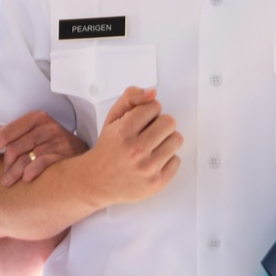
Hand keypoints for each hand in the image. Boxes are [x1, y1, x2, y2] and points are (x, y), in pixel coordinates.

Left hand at [0, 111, 85, 186]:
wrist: (83, 156)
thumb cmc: (49, 144)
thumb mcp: (26, 134)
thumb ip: (0, 133)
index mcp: (36, 118)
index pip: (7, 131)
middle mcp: (48, 127)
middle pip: (15, 147)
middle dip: (5, 164)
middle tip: (3, 176)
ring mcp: (58, 141)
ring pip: (26, 159)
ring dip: (14, 173)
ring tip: (8, 182)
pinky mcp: (65, 156)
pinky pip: (42, 164)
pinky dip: (31, 172)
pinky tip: (26, 179)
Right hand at [84, 86, 181, 204]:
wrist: (98, 180)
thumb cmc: (108, 148)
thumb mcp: (113, 118)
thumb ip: (131, 98)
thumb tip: (153, 93)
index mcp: (123, 132)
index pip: (154, 106)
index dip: (149, 111)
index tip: (141, 119)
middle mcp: (136, 150)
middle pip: (169, 122)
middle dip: (160, 124)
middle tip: (149, 132)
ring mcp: (148, 168)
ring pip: (176, 140)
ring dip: (166, 140)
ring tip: (153, 145)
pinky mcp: (157, 183)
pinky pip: (177, 160)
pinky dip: (167, 159)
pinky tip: (153, 160)